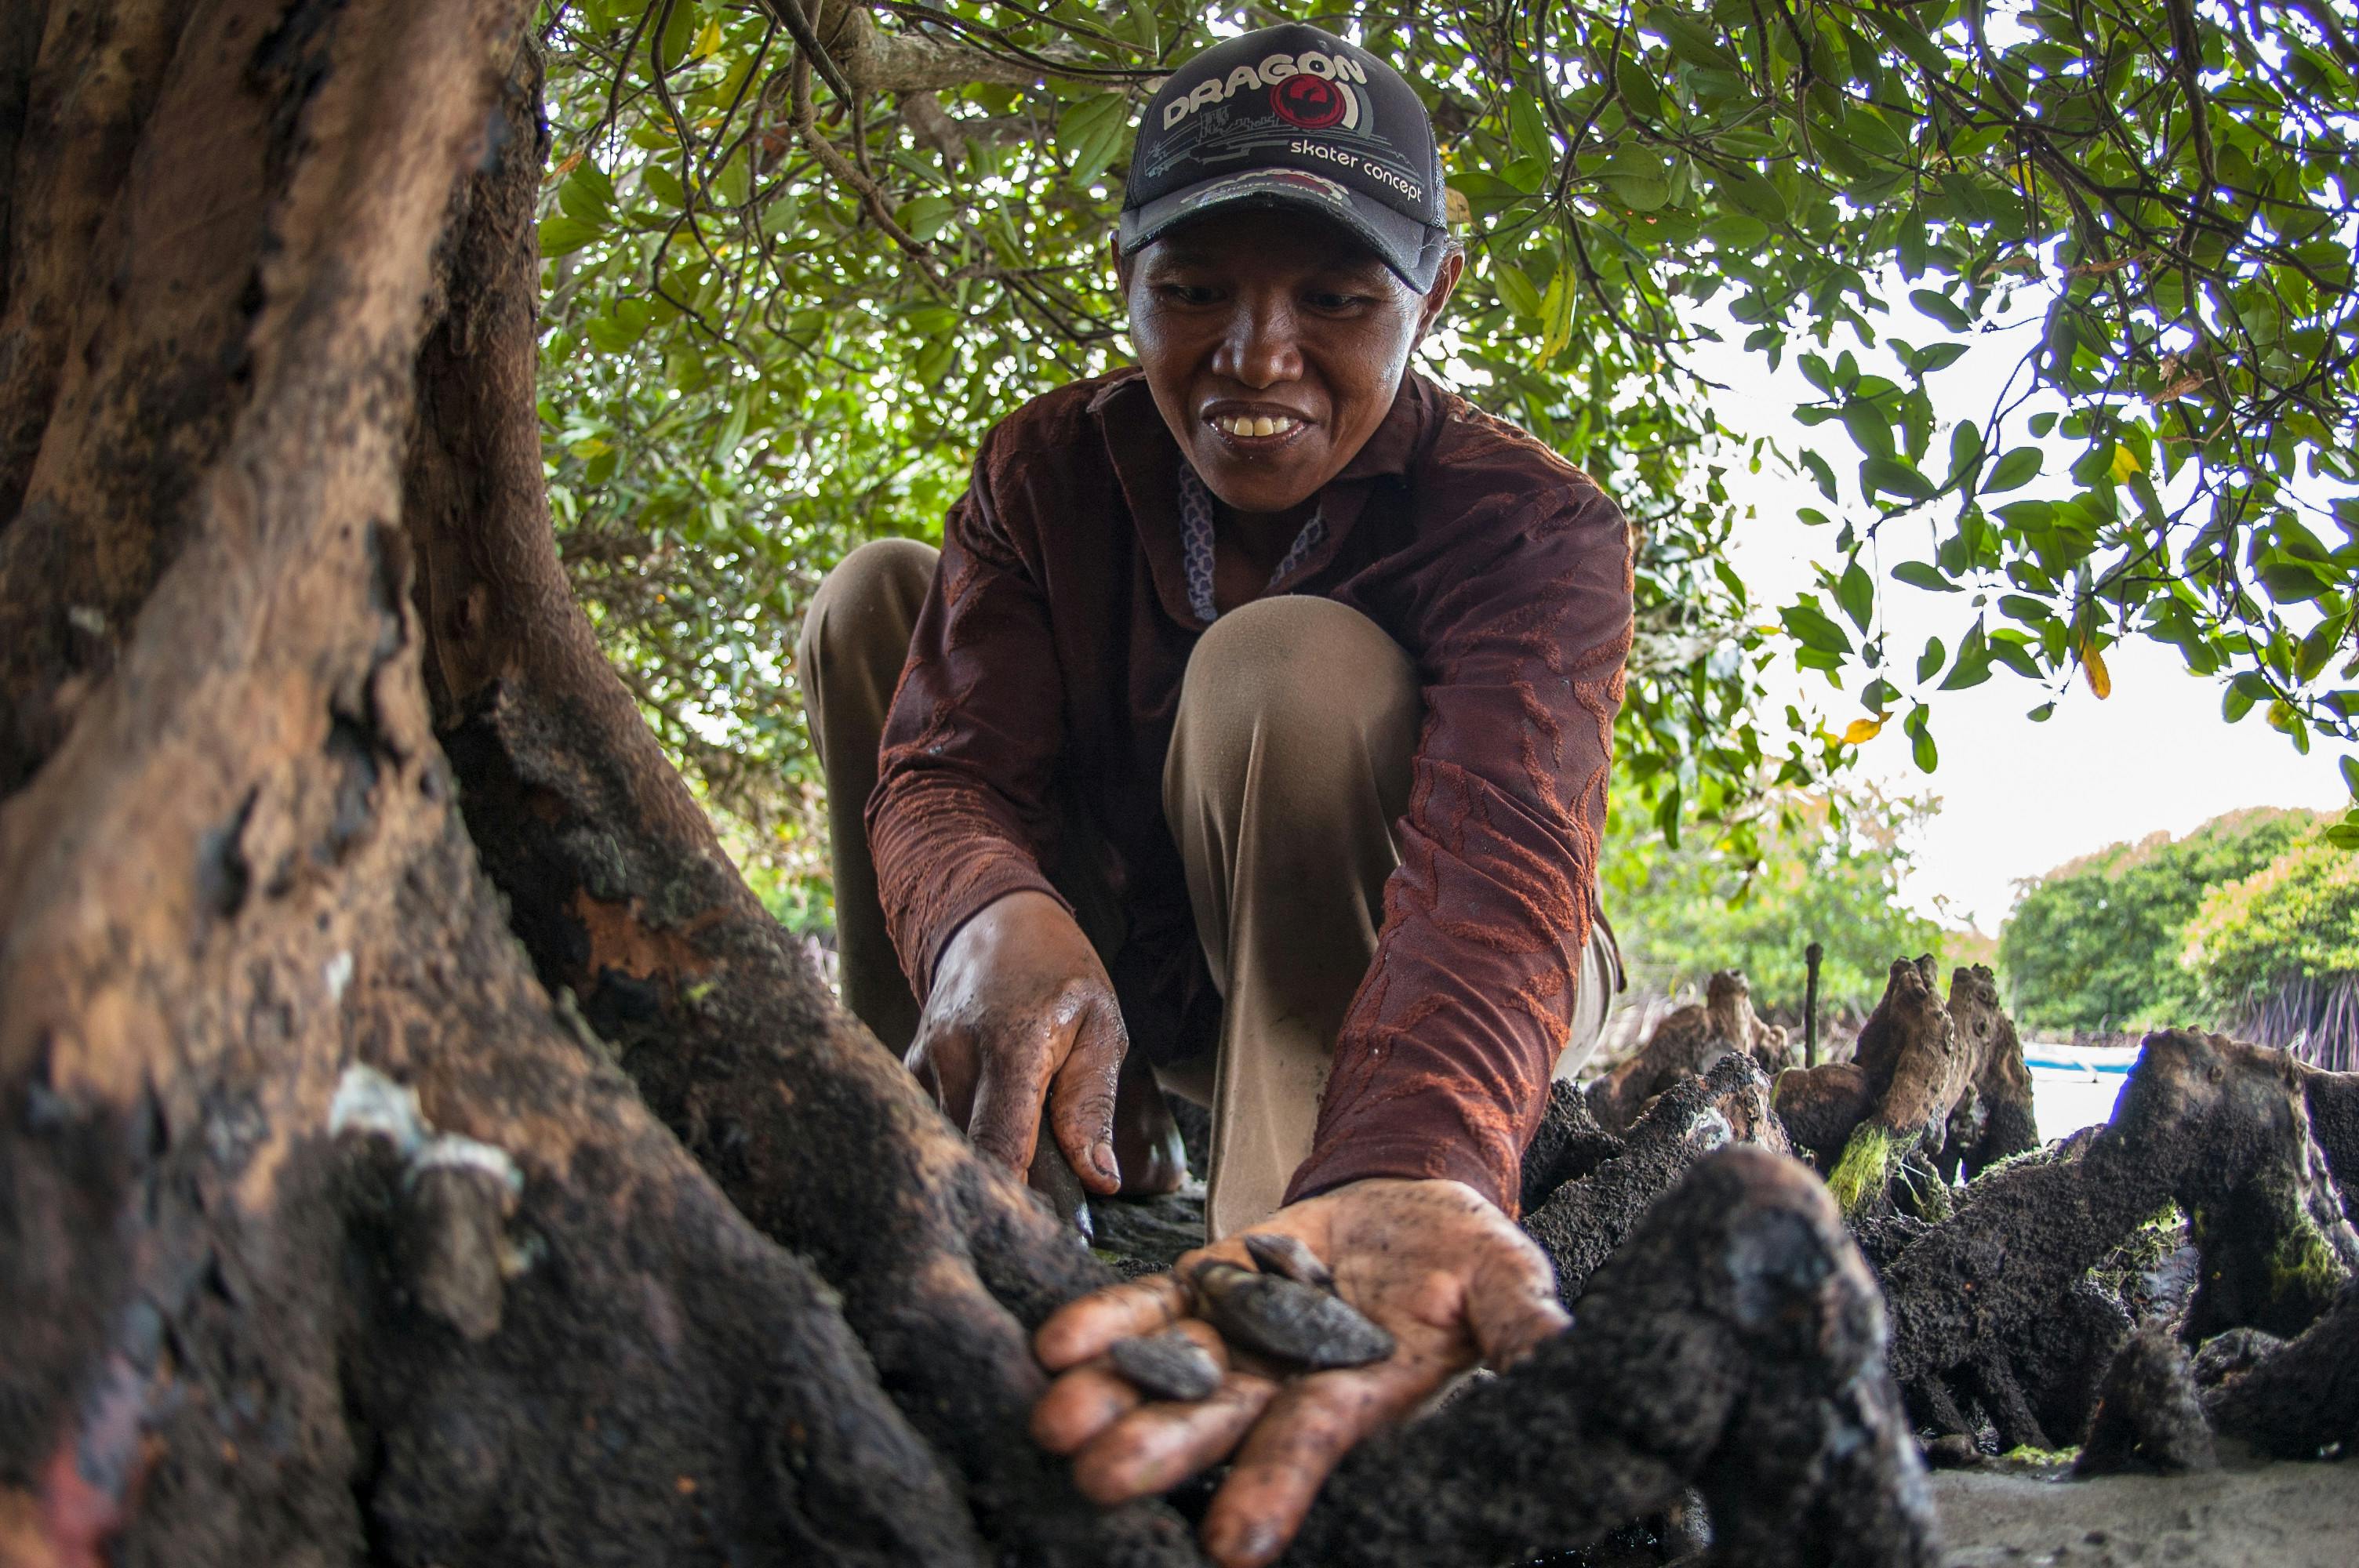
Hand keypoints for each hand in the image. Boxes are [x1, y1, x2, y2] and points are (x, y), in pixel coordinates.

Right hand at [907, 890, 1128, 1193]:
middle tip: (1039, 1222)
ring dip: (980, 1167)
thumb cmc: (1060, 972)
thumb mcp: (1101, 1027)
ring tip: (1017, 1182)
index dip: (1016, 1198)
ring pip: (946, 1144)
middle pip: (968, 1155)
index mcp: (1011, 1045)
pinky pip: (928, 1124)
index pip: (1000, 1143)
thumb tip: (1099, 1180)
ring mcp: (924, 1061)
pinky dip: (954, 1144)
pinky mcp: (909, 1068)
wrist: (994, 918)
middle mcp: (955, 1054)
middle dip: (1002, 1194)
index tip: (1041, 1234)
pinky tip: (981, 1149)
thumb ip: (1092, 1105)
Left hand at [1029, 1178, 1568, 1566]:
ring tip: (1053, 1419)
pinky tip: (1057, 1344)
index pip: (1315, 1445)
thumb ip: (1522, 1326)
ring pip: (1169, 1372)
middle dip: (1162, 1449)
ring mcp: (1242, 1336)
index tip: (1232, 1543)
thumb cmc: (1472, 1264)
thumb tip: (1559, 1361)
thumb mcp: (1509, 1282)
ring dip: (1112, 1394)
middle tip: (1098, 1479)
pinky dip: (1106, 1323)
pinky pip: (1149, 1307)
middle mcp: (1291, 1383)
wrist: (1415, 1208)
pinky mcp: (1207, 1284)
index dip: (1275, 1486)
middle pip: (1221, 1422)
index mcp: (1368, 1397)